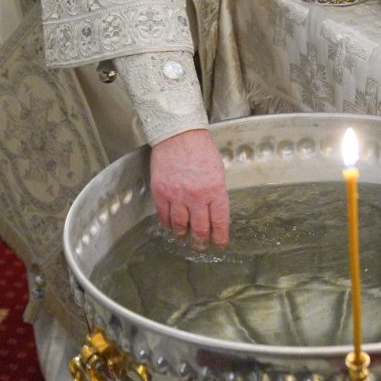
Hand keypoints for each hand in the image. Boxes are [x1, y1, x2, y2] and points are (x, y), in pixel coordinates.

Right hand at [150, 129, 228, 247]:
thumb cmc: (201, 149)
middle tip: (200, 246)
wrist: (178, 134)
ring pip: (180, 226)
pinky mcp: (161, 192)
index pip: (219, 223)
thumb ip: (216, 193)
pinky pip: (164, 216)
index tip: (219, 245)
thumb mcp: (217, 171)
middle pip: (199, 229)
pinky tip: (170, 226)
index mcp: (215, 190)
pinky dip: (167, 224)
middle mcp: (196, 196)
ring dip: (183, 235)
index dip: (219, 238)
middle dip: (201, 242)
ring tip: (184, 238)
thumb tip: (214, 213)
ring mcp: (177, 196)